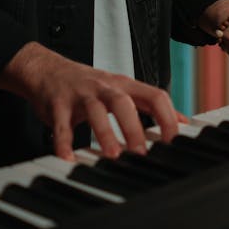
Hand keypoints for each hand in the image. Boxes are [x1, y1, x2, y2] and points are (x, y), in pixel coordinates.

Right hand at [0, 42, 184, 160]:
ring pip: (95, 111)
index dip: (168, 117)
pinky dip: (64, 143)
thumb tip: (181, 120)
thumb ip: (149, 104)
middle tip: (141, 154)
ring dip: (105, 133)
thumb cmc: (87, 84)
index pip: (154, 96)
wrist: (46, 70)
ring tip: (112, 156)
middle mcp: (104, 87)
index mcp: (124, 85)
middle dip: (134, 128)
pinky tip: (68, 159)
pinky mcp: (58, 104)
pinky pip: (62, 125)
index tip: (175, 142)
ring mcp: (81, 94)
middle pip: (124, 102)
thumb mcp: (121, 89)